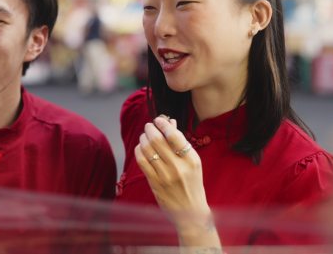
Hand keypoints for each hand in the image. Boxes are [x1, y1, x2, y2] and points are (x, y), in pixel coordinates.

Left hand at [134, 115, 211, 232]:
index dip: (163, 124)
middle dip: (150, 129)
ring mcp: (165, 175)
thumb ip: (181, 143)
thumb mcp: (193, 163)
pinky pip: (142, 161)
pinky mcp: (154, 183)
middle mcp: (178, 167)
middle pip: (157, 139)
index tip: (158, 120)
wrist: (191, 213)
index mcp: (192, 160)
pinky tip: (140, 148)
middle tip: (149, 126)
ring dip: (143, 138)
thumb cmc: (193, 184)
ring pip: (147, 148)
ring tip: (144, 136)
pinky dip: (139, 150)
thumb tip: (170, 122)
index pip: (174, 135)